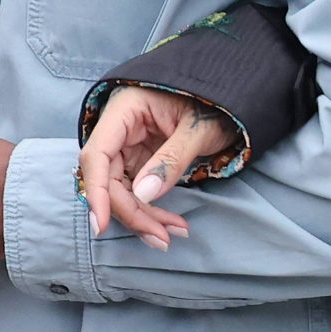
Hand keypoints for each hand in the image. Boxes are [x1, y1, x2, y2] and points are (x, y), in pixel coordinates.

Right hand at [79, 85, 232, 243]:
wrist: (234, 93)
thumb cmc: (218, 104)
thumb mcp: (200, 129)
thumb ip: (172, 159)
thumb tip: (143, 194)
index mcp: (125, 108)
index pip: (96, 154)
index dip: (96, 191)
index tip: (102, 224)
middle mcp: (119, 127)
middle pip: (107, 178)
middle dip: (131, 212)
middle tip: (161, 238)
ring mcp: (128, 145)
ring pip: (120, 190)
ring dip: (142, 217)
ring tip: (172, 235)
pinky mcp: (140, 159)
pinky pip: (136, 191)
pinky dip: (150, 210)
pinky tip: (170, 225)